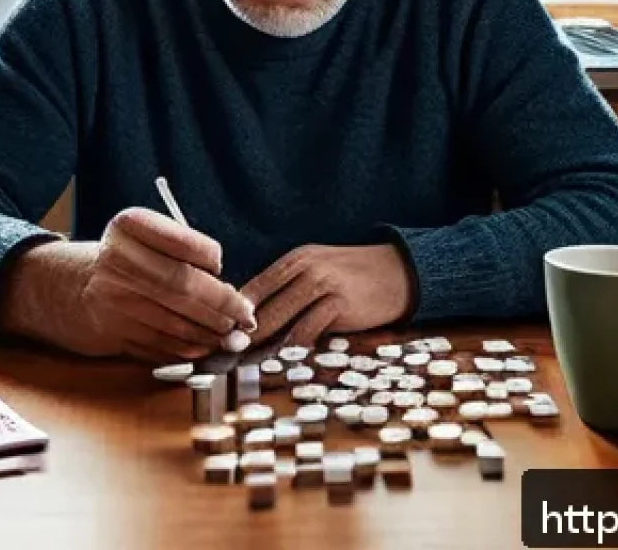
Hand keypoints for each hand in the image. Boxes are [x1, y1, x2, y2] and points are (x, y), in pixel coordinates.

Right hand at [0, 208, 256, 362]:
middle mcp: (116, 261)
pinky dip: (190, 348)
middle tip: (246, 317)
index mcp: (128, 226)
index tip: (222, 266)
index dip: (208, 256)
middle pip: (181, 286)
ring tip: (233, 335)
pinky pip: (161, 344)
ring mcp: (112, 300)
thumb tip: (225, 284)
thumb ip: (180, 247)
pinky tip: (206, 346)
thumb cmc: (124, 257)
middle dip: (222, 305)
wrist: (67, 288)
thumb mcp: (144, 235)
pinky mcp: (112, 333)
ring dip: (211, 332)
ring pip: (174, 321)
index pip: (179, 241)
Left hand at [240, 244, 410, 347]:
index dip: (235, 310)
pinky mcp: (340, 306)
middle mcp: (306, 269)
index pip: (256, 285)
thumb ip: (290, 286)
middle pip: (264, 305)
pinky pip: (308, 332)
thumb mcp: (318, 268)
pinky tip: (280, 359)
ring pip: (282, 320)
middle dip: (243, 330)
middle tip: (225, 350)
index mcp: (296, 259)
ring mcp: (323, 286)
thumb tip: (255, 314)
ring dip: (263, 342)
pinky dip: (291, 347)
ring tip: (246, 359)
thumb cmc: (352, 275)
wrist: (398, 271)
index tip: (219, 330)